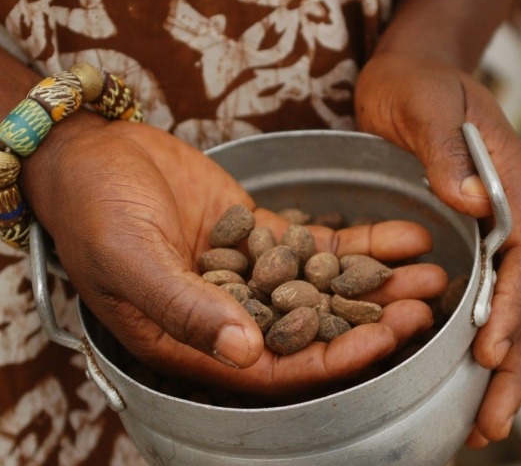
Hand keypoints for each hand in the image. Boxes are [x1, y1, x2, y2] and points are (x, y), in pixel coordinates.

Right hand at [23, 119, 442, 395]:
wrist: (89, 153)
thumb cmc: (93, 212)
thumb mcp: (132, 261)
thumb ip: (186, 308)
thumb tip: (247, 353)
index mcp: (198, 342)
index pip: (280, 366)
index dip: (335, 357)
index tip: (387, 338)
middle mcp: (232, 316)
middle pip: (317, 329)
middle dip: (373, 320)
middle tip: (426, 304)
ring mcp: (252, 274)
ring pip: (327, 287)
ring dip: (378, 282)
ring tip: (431, 271)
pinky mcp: (262, 234)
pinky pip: (319, 244)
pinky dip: (360, 241)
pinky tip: (405, 234)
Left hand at [355, 52, 520, 445]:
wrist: (411, 69)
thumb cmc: (414, 81)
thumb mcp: (422, 102)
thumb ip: (444, 148)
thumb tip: (471, 204)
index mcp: (509, 179)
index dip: (511, 304)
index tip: (488, 351)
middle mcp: (511, 210)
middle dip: (515, 360)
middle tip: (493, 422)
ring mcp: (495, 227)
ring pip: (513, 307)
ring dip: (504, 367)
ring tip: (485, 425)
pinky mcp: (470, 239)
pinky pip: (485, 298)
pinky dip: (480, 343)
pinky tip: (465, 381)